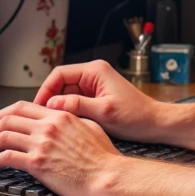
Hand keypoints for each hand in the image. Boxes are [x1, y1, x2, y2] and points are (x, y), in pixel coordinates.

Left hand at [0, 103, 119, 195]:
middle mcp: (48, 126)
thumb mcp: (89, 127)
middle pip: (7, 118)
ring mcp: (42, 143)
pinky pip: (6, 157)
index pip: (21, 107)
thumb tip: (60, 119)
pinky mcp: (38, 163)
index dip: (2, 115)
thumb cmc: (105, 158)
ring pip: (2, 136)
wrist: (110, 177)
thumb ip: (71, 120)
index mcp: (59, 115)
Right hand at [31, 58, 170, 141]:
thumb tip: (52, 104)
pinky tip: (65, 124)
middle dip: (50, 99)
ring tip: (51, 123)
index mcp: (95, 71)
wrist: (156, 124)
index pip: (59, 74)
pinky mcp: (97, 97)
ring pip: (67, 93)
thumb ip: (77, 106)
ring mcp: (95, 86)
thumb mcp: (104, 112)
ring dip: (59, 107)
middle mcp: (94, 75)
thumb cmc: (136, 116)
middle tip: (41, 118)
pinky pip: (76, 101)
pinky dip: (69, 111)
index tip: (38, 107)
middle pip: (61, 83)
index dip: (45, 90)